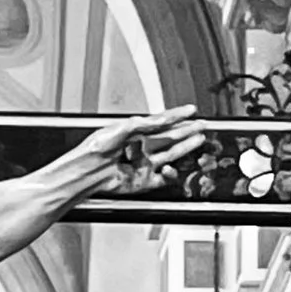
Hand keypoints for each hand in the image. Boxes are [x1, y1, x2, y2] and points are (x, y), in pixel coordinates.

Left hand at [79, 103, 203, 190]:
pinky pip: (163, 178)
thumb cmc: (95, 150)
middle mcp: (141, 148)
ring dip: (186, 146)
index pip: (161, 121)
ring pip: (171, 155)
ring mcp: (143, 165)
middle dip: (188, 130)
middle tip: (203, 125)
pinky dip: (170, 173)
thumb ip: (142, 125)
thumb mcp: (120, 130)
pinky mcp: (143, 181)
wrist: (87, 172)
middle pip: (170, 137)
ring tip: (199, 138)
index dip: (177, 115)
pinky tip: (171, 166)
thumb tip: (160, 120)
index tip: (191, 110)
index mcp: (135, 132)